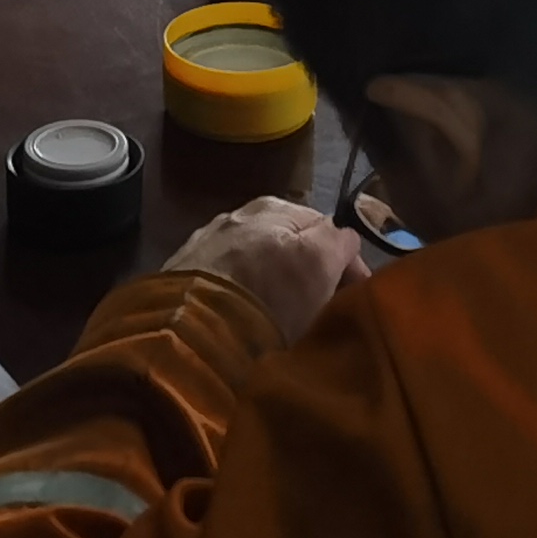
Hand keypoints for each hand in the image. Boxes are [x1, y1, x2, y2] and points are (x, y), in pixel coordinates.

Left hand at [163, 195, 365, 345]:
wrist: (191, 331)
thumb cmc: (266, 295)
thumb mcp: (318, 263)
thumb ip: (338, 241)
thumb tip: (344, 237)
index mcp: (273, 206)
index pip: (324, 229)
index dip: (346, 265)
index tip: (354, 300)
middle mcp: (236, 216)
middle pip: (288, 245)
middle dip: (308, 273)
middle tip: (321, 313)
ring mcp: (205, 246)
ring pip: (257, 264)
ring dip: (273, 285)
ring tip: (283, 321)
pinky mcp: (181, 278)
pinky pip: (227, 284)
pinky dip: (243, 298)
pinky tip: (246, 320)